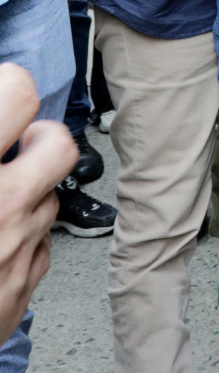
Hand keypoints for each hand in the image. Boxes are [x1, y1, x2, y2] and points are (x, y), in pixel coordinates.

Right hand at [0, 64, 75, 342]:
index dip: (9, 87)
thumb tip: (2, 103)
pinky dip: (19, 237)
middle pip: (58, 142)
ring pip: (49, 195)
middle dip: (36, 138)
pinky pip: (39, 242)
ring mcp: (16, 246)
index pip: (18, 93)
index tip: (0, 94)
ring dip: (25, 192)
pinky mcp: (24, 284)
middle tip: (7, 145)